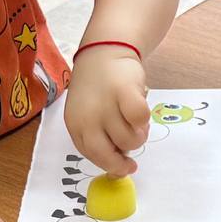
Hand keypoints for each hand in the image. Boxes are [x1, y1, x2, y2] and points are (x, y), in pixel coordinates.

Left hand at [66, 47, 150, 176]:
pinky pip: (141, 120)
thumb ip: (99, 137)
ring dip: (138, 136)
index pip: (91, 155)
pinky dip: (144, 120)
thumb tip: (118, 164)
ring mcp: (106, 105)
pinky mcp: (126, 93)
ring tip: (136, 125)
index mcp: (76, 124)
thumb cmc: (98, 90)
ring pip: (129, 140)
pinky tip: (140, 111)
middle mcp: (88, 117)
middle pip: (106, 155)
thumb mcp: (89, 115)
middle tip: (132, 164)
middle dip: (121, 164)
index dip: (109, 165)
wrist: (103, 53)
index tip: (121, 169)